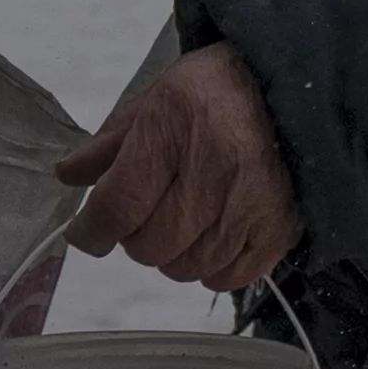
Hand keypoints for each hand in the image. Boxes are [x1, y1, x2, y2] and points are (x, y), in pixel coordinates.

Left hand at [54, 48, 301, 292]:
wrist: (298, 90)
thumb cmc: (220, 90)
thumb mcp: (158, 98)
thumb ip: (110, 143)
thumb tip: (70, 176)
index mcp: (174, 130)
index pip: (117, 207)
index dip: (90, 231)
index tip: (85, 232)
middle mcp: (213, 172)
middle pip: (148, 247)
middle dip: (135, 235)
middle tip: (148, 211)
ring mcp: (250, 207)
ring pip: (184, 268)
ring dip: (173, 252)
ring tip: (185, 218)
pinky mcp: (277, 232)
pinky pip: (225, 278)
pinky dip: (211, 266)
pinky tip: (214, 233)